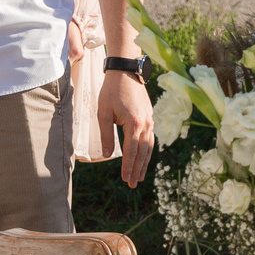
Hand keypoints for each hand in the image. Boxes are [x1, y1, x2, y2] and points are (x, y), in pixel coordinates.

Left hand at [100, 71, 152, 186]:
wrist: (126, 71)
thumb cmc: (111, 91)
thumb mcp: (103, 113)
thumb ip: (106, 135)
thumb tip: (108, 155)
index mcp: (133, 123)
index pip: (131, 151)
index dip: (127, 167)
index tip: (125, 179)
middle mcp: (145, 123)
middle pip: (142, 152)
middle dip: (137, 169)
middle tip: (132, 184)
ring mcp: (150, 120)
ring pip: (149, 146)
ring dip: (144, 163)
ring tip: (140, 176)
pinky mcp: (150, 116)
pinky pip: (150, 138)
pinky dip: (147, 151)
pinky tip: (144, 158)